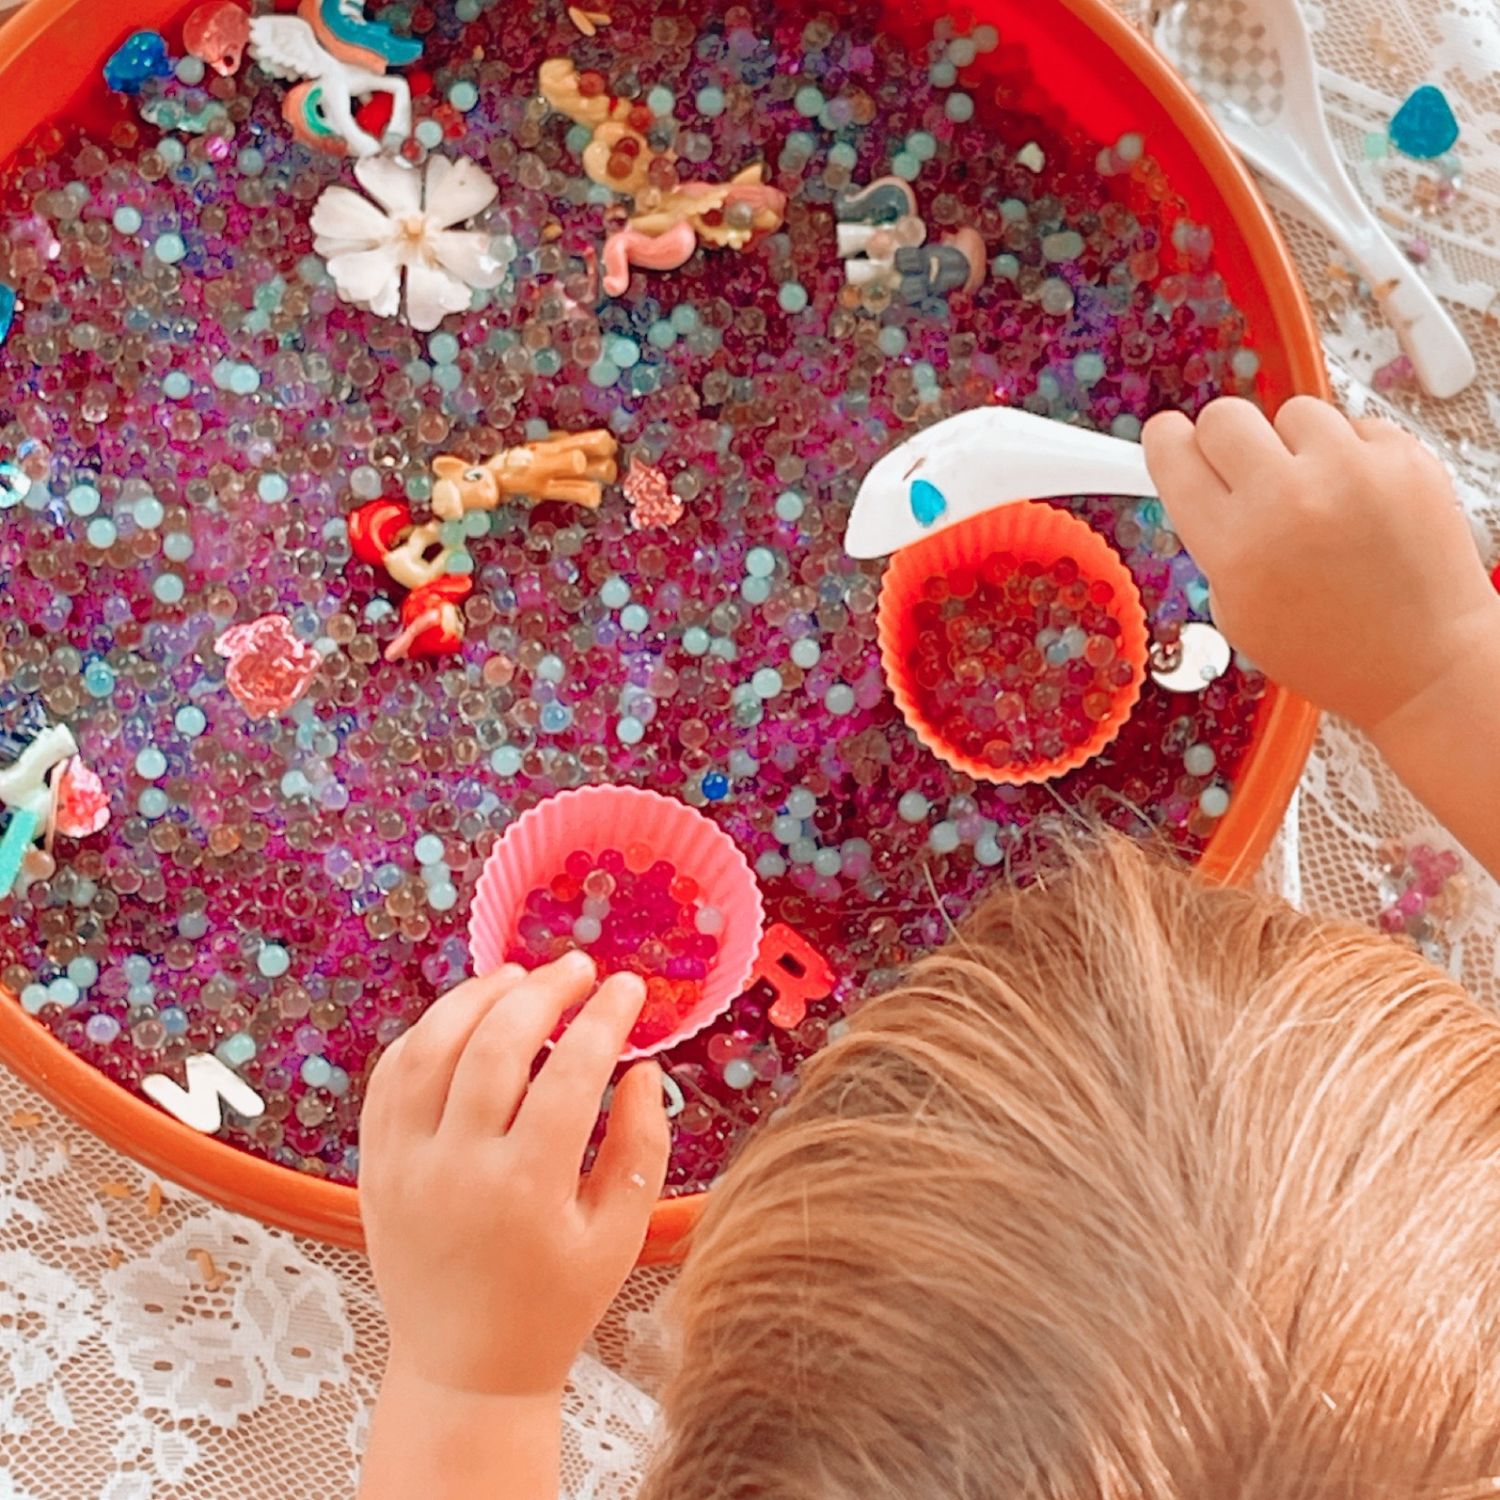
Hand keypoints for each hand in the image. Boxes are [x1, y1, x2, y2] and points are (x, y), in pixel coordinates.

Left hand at [360, 952, 669, 1397]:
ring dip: (477, 998)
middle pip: (497, 1044)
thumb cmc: (552, 1305)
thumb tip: (641, 1068)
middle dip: (544, 991)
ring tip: (519, 978)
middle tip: (578, 967)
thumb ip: (640, 1147)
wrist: (465, 1371)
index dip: (605, 1018)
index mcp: (525, 1190)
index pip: (572, 1073)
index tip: (629, 989)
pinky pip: (389, 1077)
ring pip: (431, 1047)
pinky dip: (425, 1034)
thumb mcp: (619, 1236)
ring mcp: (404, 1165)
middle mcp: (456, 1170)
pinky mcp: (374, 1167)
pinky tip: (463, 1019)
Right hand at [1142, 396, 1498, 733]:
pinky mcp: (1404, 458)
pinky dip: (1352, 456)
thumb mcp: (1237, 613)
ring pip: (1293, 414)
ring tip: (1316, 497)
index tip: (1170, 438)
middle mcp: (1288, 499)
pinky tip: (1359, 501)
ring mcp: (1351, 472)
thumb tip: (1197, 478)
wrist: (1426, 665)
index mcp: (1234, 545)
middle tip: (1245, 473)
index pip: (1174, 452)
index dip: (1167, 443)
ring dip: (1295, 447)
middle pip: (1225, 416)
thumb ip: (1212, 540)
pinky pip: (1355, 427)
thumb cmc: (1333, 652)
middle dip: (1227, 440)